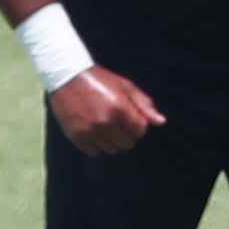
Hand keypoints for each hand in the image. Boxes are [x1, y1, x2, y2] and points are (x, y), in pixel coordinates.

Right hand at [48, 66, 166, 155]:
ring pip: (111, 150)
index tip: (131, 119)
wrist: (67, 76)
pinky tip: (95, 133)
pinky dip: (97, 145)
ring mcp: (90, 132)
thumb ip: (144, 104)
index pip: (140, 131)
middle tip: (118, 123)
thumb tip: (161, 122)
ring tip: (106, 127)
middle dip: (126, 134)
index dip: (138, 125)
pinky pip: (94, 152)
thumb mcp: (125, 86)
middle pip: (127, 143)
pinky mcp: (76, 137)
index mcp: (120, 109)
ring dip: (112, 141)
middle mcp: (106, 123)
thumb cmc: (99, 79)